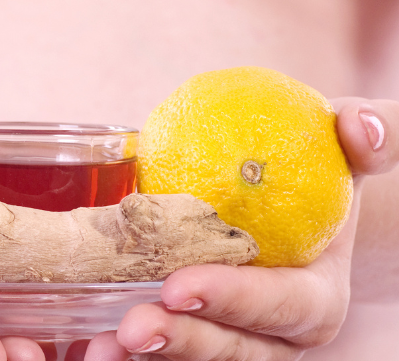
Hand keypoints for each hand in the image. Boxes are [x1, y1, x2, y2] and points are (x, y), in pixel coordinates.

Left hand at [82, 97, 398, 360]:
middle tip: (133, 328)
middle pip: (234, 350)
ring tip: (103, 346)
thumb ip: (372, 136)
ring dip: (154, 357)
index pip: (279, 305)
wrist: (299, 205)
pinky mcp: (199, 335)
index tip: (178, 285)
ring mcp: (235, 341)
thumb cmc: (322, 174)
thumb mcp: (352, 149)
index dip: (233, 298)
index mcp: (314, 297)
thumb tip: (357, 127)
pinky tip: (93, 342)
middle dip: (184, 342)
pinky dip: (135, 353)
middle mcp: (276, 335)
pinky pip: (170, 351)